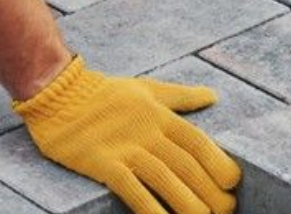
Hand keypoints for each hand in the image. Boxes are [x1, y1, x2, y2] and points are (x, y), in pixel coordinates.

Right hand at [12, 55, 241, 213]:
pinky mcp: (103, 163)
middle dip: (210, 190)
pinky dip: (149, 208)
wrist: (58, 92)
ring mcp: (125, 147)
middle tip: (226, 210)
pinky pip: (131, 189)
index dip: (219, 163)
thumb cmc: (105, 93)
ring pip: (164, 178)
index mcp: (160, 114)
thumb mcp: (147, 88)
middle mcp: (147, 131)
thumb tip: (212, 96)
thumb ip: (181, 96)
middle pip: (186, 164)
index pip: (197, 142)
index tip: (233, 183)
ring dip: (187, 202)